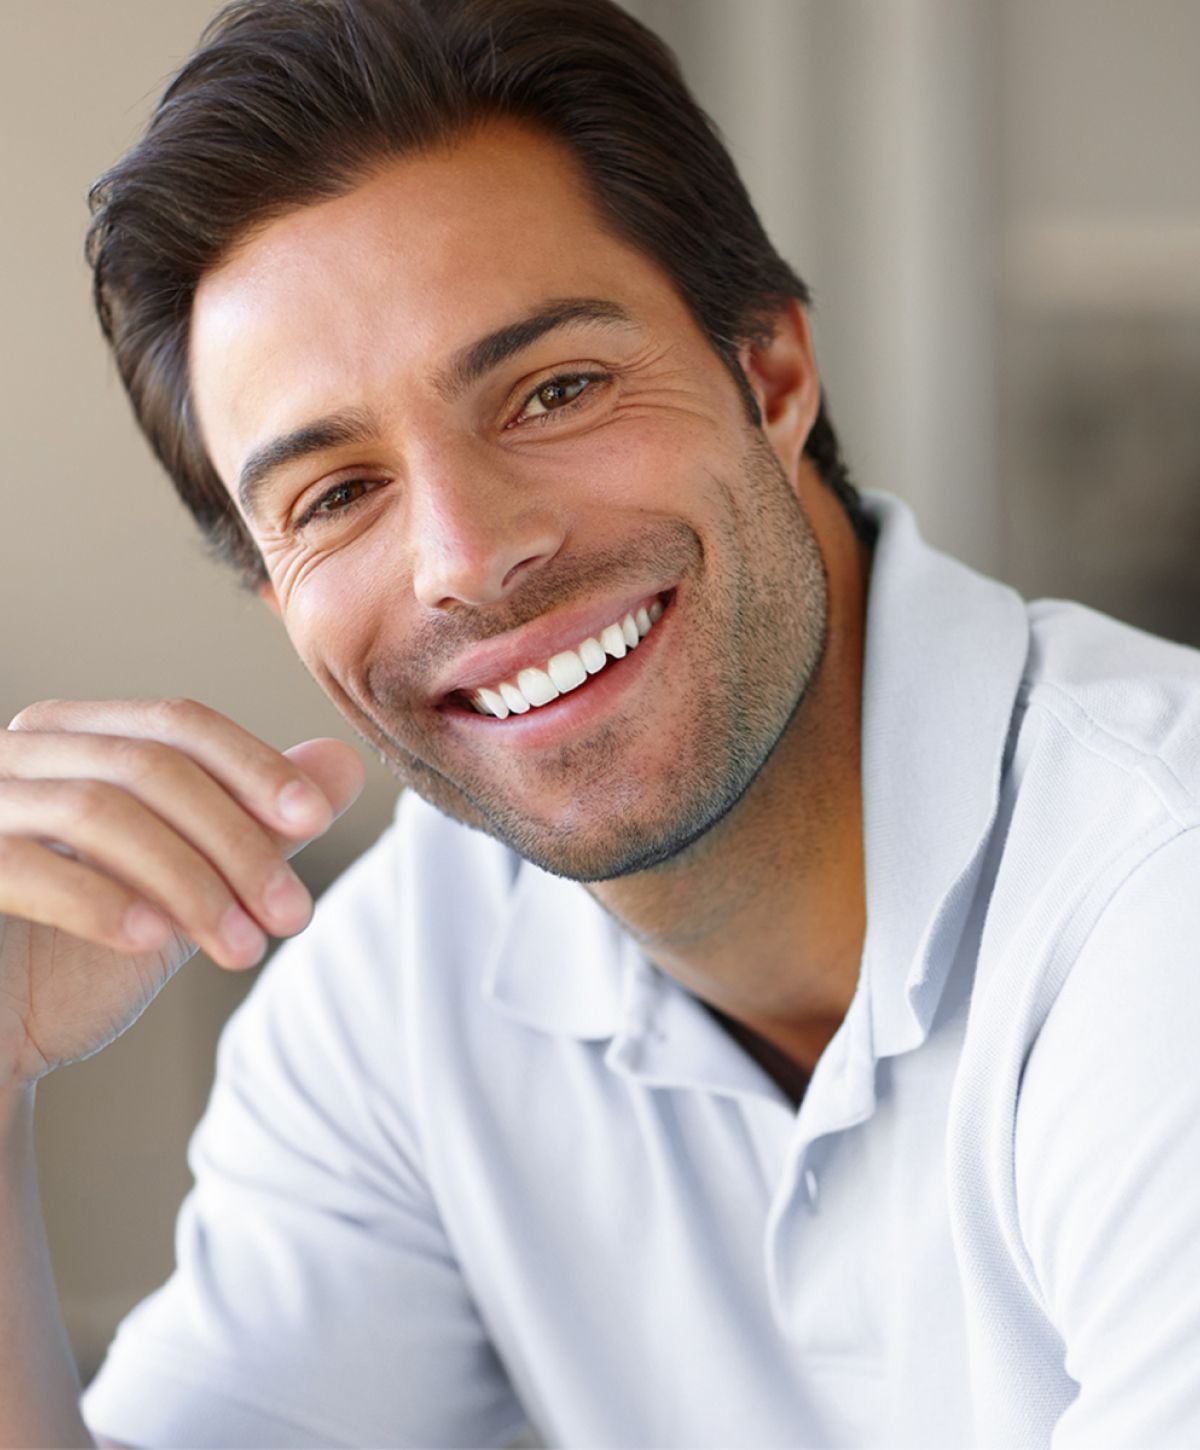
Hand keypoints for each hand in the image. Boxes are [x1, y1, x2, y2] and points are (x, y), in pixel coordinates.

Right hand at [0, 698, 364, 1092]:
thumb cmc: (79, 965)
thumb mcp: (189, 891)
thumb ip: (255, 827)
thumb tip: (343, 764)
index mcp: (75, 740)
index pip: (178, 723)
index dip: (254, 766)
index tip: (314, 821)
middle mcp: (17, 754)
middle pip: (150, 765)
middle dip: (237, 841)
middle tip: (291, 916)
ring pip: (100, 810)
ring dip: (190, 884)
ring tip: (242, 949)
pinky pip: (22, 864)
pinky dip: (99, 900)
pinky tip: (154, 941)